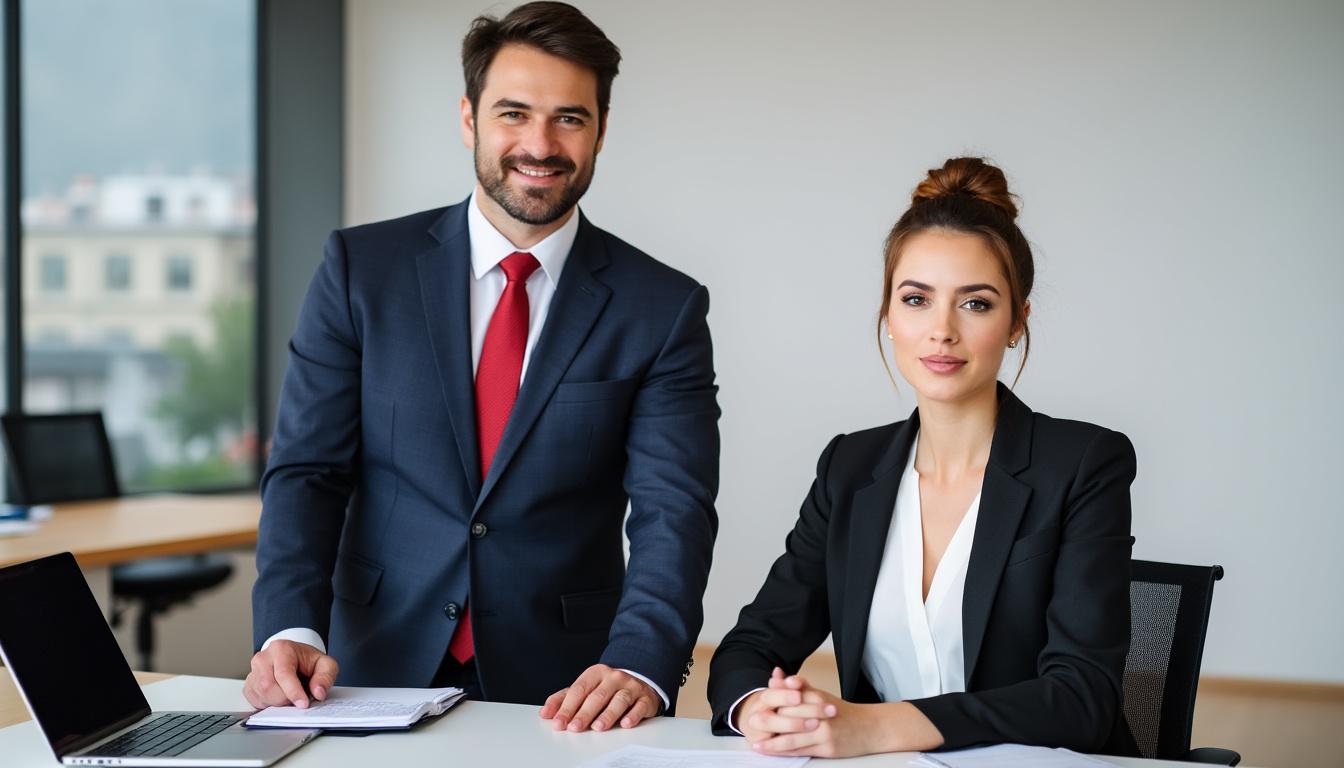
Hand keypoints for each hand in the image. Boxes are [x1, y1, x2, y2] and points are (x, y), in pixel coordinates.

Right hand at [242, 640, 338, 709]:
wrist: (296, 660)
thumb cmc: (308, 662)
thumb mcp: (325, 664)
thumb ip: (325, 677)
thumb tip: (319, 692)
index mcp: (281, 649)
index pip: (283, 673)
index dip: (293, 692)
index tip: (303, 704)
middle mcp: (263, 658)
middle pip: (268, 687)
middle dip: (285, 699)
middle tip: (298, 699)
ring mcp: (253, 672)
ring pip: (261, 696)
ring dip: (278, 703)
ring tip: (290, 695)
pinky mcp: (249, 686)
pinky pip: (255, 701)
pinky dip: (269, 705)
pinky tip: (279, 698)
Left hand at [539, 664, 659, 731]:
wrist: (639, 679)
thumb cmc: (607, 687)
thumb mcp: (585, 688)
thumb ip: (564, 699)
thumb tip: (545, 713)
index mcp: (596, 673)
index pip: (579, 690)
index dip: (567, 707)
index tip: (558, 722)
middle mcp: (614, 678)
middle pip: (597, 696)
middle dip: (584, 713)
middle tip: (574, 727)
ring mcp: (631, 686)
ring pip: (619, 700)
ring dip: (608, 714)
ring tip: (598, 727)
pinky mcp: (645, 698)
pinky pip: (639, 706)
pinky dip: (633, 715)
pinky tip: (625, 723)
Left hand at [749, 671, 942, 757]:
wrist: (870, 728)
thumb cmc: (841, 712)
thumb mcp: (821, 695)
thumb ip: (798, 686)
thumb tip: (777, 675)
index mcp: (818, 698)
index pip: (791, 698)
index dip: (773, 702)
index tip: (756, 705)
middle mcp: (821, 714)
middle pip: (790, 717)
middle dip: (769, 722)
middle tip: (751, 723)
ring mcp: (825, 733)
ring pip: (794, 738)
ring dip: (773, 743)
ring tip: (758, 744)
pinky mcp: (828, 749)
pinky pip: (803, 751)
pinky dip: (786, 753)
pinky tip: (775, 753)